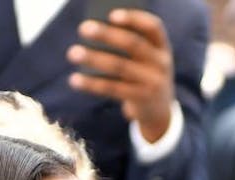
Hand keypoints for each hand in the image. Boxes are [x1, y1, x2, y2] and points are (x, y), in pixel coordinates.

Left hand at [68, 9, 176, 142]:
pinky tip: (74, 79)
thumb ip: (127, 45)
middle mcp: (161, 62)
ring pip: (120, 67)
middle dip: (107, 35)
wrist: (159, 110)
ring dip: (94, 58)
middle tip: (83, 28)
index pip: (153, 26)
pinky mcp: (140, 99)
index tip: (111, 14)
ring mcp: (153, 82)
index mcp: (162, 46)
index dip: (134, 19)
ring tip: (73, 52)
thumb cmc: (143, 74)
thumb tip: (95, 34)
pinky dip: (92, 84)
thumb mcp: (144, 58)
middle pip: (133, 44)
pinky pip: (113, 89)